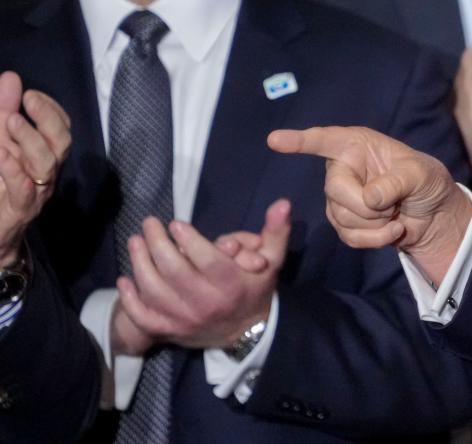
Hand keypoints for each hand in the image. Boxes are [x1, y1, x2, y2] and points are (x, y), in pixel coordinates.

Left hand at [0, 71, 71, 265]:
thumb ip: (2, 111)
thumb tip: (11, 77)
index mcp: (44, 154)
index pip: (62, 127)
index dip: (51, 109)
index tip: (30, 94)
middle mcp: (46, 172)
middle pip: (62, 143)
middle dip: (48, 118)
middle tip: (28, 99)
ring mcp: (35, 192)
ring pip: (48, 164)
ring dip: (31, 140)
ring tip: (12, 121)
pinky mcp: (18, 211)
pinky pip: (23, 190)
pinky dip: (12, 169)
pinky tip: (1, 154)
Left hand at [113, 199, 290, 350]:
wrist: (244, 332)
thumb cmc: (255, 288)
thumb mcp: (273, 259)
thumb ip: (276, 230)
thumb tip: (283, 203)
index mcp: (233, 285)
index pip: (209, 261)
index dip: (190, 241)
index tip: (176, 224)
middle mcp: (207, 304)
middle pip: (175, 273)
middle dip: (158, 244)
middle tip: (149, 224)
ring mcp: (185, 320)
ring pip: (154, 292)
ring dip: (140, 264)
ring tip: (135, 241)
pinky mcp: (169, 331)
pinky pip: (143, 317)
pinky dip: (130, 300)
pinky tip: (125, 279)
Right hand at [268, 126, 471, 285]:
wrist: (434, 216)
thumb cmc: (426, 182)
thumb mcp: (421, 175)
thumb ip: (397, 182)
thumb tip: (370, 198)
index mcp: (358, 145)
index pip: (324, 140)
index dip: (299, 141)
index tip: (274, 140)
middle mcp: (343, 168)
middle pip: (335, 190)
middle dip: (367, 205)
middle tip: (393, 205)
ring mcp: (340, 197)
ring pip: (342, 216)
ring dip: (376, 222)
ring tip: (396, 213)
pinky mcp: (344, 222)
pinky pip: (349, 236)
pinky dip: (375, 238)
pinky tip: (393, 230)